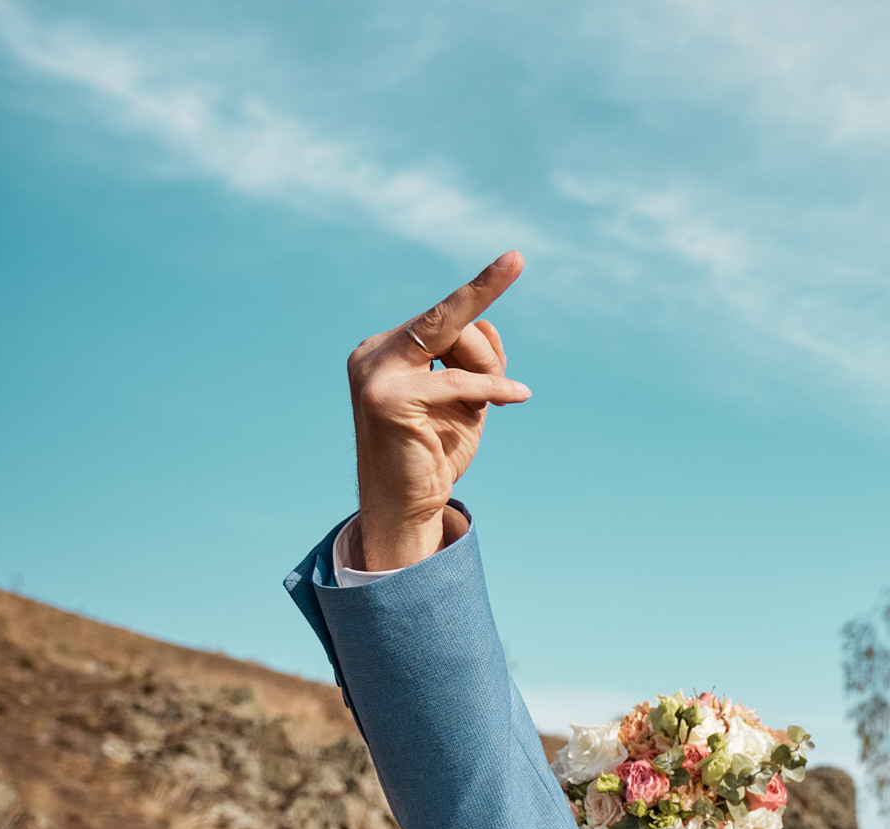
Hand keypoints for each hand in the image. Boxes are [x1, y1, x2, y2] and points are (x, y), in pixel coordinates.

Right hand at [345, 251, 532, 570]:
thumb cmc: (435, 454)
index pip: (440, 315)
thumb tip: (486, 323)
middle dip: (487, 349)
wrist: (406, 508)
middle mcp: (373, 353)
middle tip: (509, 381)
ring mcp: (374, 373)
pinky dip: (493, 386)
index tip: (515, 258)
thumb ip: (476, 361)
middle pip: (449, 320)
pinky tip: (515, 395)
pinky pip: (456, 379)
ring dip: (489, 372)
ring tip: (489, 408)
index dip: (481, 290)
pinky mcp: (386, 398)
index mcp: (386, 350)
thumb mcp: (464, 400)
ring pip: (455, 341)